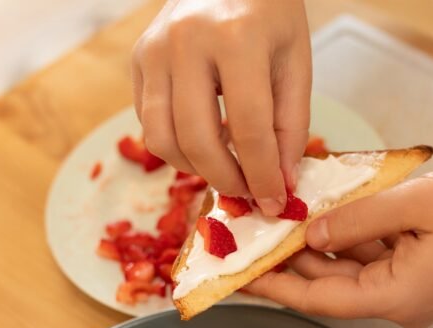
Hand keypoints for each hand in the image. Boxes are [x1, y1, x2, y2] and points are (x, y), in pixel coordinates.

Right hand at [132, 0, 310, 214]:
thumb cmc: (270, 11)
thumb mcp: (295, 61)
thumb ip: (291, 125)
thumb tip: (281, 183)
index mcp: (236, 38)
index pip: (248, 129)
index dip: (263, 176)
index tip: (275, 202)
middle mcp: (185, 43)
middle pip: (197, 141)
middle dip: (226, 180)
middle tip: (250, 193)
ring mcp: (153, 50)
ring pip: (162, 140)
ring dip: (196, 169)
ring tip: (228, 170)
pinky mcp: (137, 59)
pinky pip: (149, 123)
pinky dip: (177, 146)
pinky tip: (207, 143)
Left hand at [245, 167, 432, 327]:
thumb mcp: (415, 204)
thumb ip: (356, 219)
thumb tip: (309, 233)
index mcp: (396, 298)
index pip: (318, 299)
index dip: (273, 286)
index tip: (233, 274)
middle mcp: (398, 304)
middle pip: (329, 285)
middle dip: (289, 259)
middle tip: (248, 231)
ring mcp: (409, 290)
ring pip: (349, 269)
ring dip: (317, 244)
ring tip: (276, 216)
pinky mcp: (418, 274)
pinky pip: (373, 257)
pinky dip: (348, 236)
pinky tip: (324, 211)